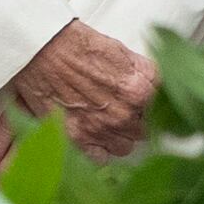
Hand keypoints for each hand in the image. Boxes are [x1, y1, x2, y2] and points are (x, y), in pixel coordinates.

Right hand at [0, 18, 157, 168]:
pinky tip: (93, 136)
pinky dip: (98, 150)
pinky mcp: (77, 138)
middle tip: (122, 110)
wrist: (40, 49)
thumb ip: (142, 73)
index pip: (163, 109)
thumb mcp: (120, 51)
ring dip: (119, 137)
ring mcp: (100, 128)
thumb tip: (155, 85)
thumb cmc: (76, 44)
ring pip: (125, 147)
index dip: (154, 106)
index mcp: (140, 89)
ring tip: (106, 123)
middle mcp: (124, 112)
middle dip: (137, 122)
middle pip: (146, 131)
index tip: (146, 105)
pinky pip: (100, 158)